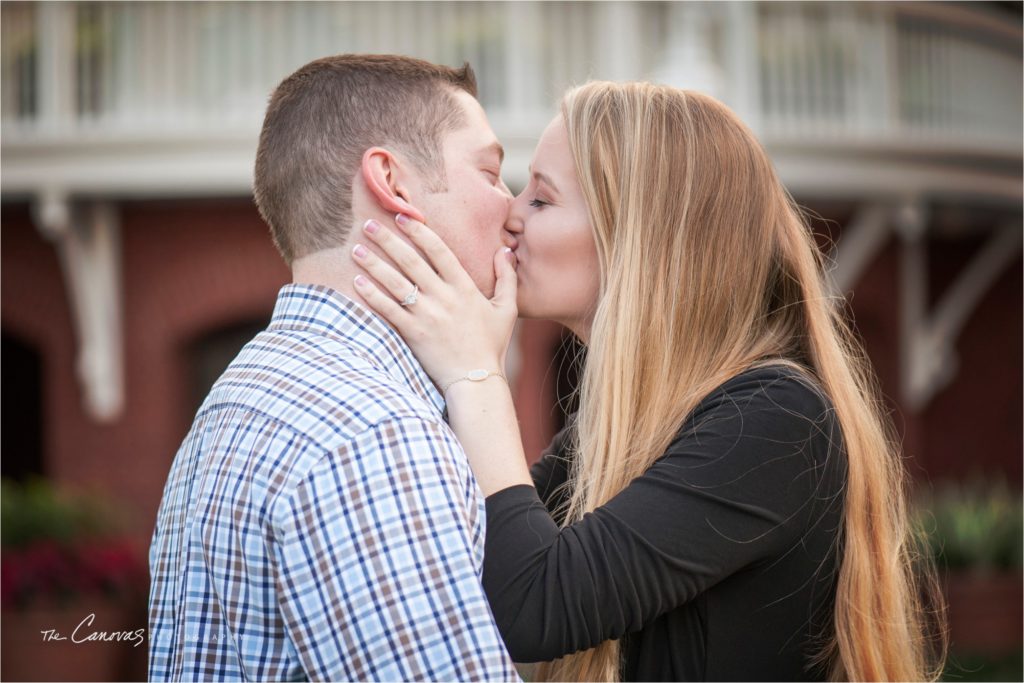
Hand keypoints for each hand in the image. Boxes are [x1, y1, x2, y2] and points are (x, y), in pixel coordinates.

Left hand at [351, 214, 517, 393]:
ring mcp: (427, 315)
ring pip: (395, 283)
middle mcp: (444, 297)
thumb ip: (507, 277)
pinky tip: (357, 282)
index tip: (402, 218)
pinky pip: (388, 310)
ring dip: (374, 264)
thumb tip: (505, 249)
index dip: (419, 232)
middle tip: (369, 225)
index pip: (439, 251)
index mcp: (465, 288)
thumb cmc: (492, 345)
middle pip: (411, 261)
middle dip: (388, 241)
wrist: (476, 380)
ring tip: (357, 249)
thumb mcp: (507, 308)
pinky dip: (372, 295)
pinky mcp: (414, 334)